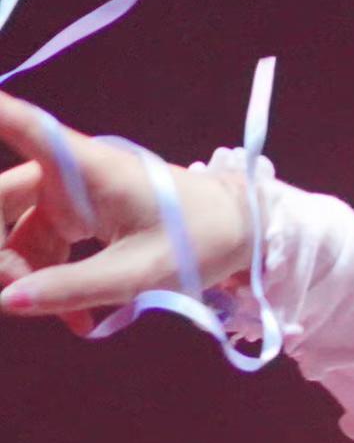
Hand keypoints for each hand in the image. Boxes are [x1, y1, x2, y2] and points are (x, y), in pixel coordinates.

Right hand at [0, 91, 251, 336]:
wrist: (242, 237)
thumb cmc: (200, 241)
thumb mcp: (139, 273)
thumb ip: (73, 289)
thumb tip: (8, 303)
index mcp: (82, 167)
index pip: (19, 124)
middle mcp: (65, 173)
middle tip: (13, 296)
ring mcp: (67, 195)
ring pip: (14, 232)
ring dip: (23, 276)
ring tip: (63, 317)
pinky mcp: (75, 217)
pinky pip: (40, 248)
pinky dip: (47, 281)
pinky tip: (75, 317)